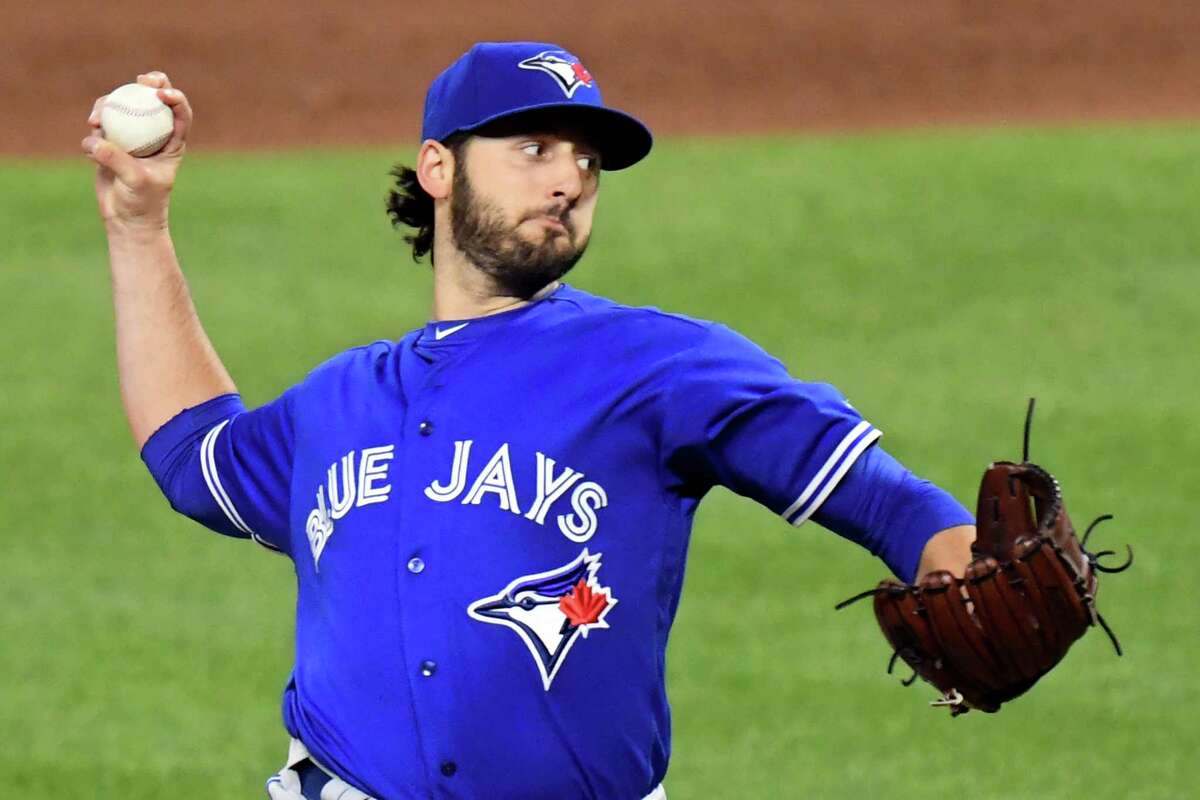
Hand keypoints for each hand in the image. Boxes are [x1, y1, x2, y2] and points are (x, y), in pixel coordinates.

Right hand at [82, 71, 192, 232]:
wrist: (126, 218)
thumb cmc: (142, 202)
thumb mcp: (135, 181)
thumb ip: (116, 159)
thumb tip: (95, 140)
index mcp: (173, 143)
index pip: (180, 114)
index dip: (176, 97)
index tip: (161, 93)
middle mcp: (154, 134)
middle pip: (153, 100)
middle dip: (149, 83)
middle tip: (139, 81)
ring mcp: (132, 136)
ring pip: (123, 106)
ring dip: (109, 104)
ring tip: (96, 119)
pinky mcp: (110, 141)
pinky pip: (102, 124)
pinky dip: (95, 127)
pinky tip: (91, 136)